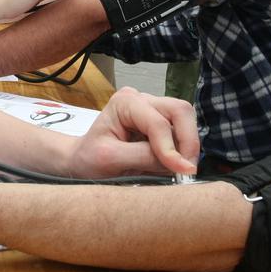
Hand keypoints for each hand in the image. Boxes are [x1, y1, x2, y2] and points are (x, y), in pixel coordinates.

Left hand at [68, 86, 198, 177]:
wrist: (82, 160)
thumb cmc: (89, 158)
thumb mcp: (111, 159)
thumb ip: (144, 157)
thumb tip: (180, 164)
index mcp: (125, 102)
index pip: (158, 122)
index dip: (171, 148)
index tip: (182, 172)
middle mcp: (142, 99)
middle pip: (180, 111)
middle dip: (188, 141)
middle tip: (188, 170)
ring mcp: (153, 108)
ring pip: (185, 120)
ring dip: (188, 145)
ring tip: (180, 169)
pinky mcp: (161, 121)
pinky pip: (181, 131)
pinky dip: (183, 148)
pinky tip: (173, 164)